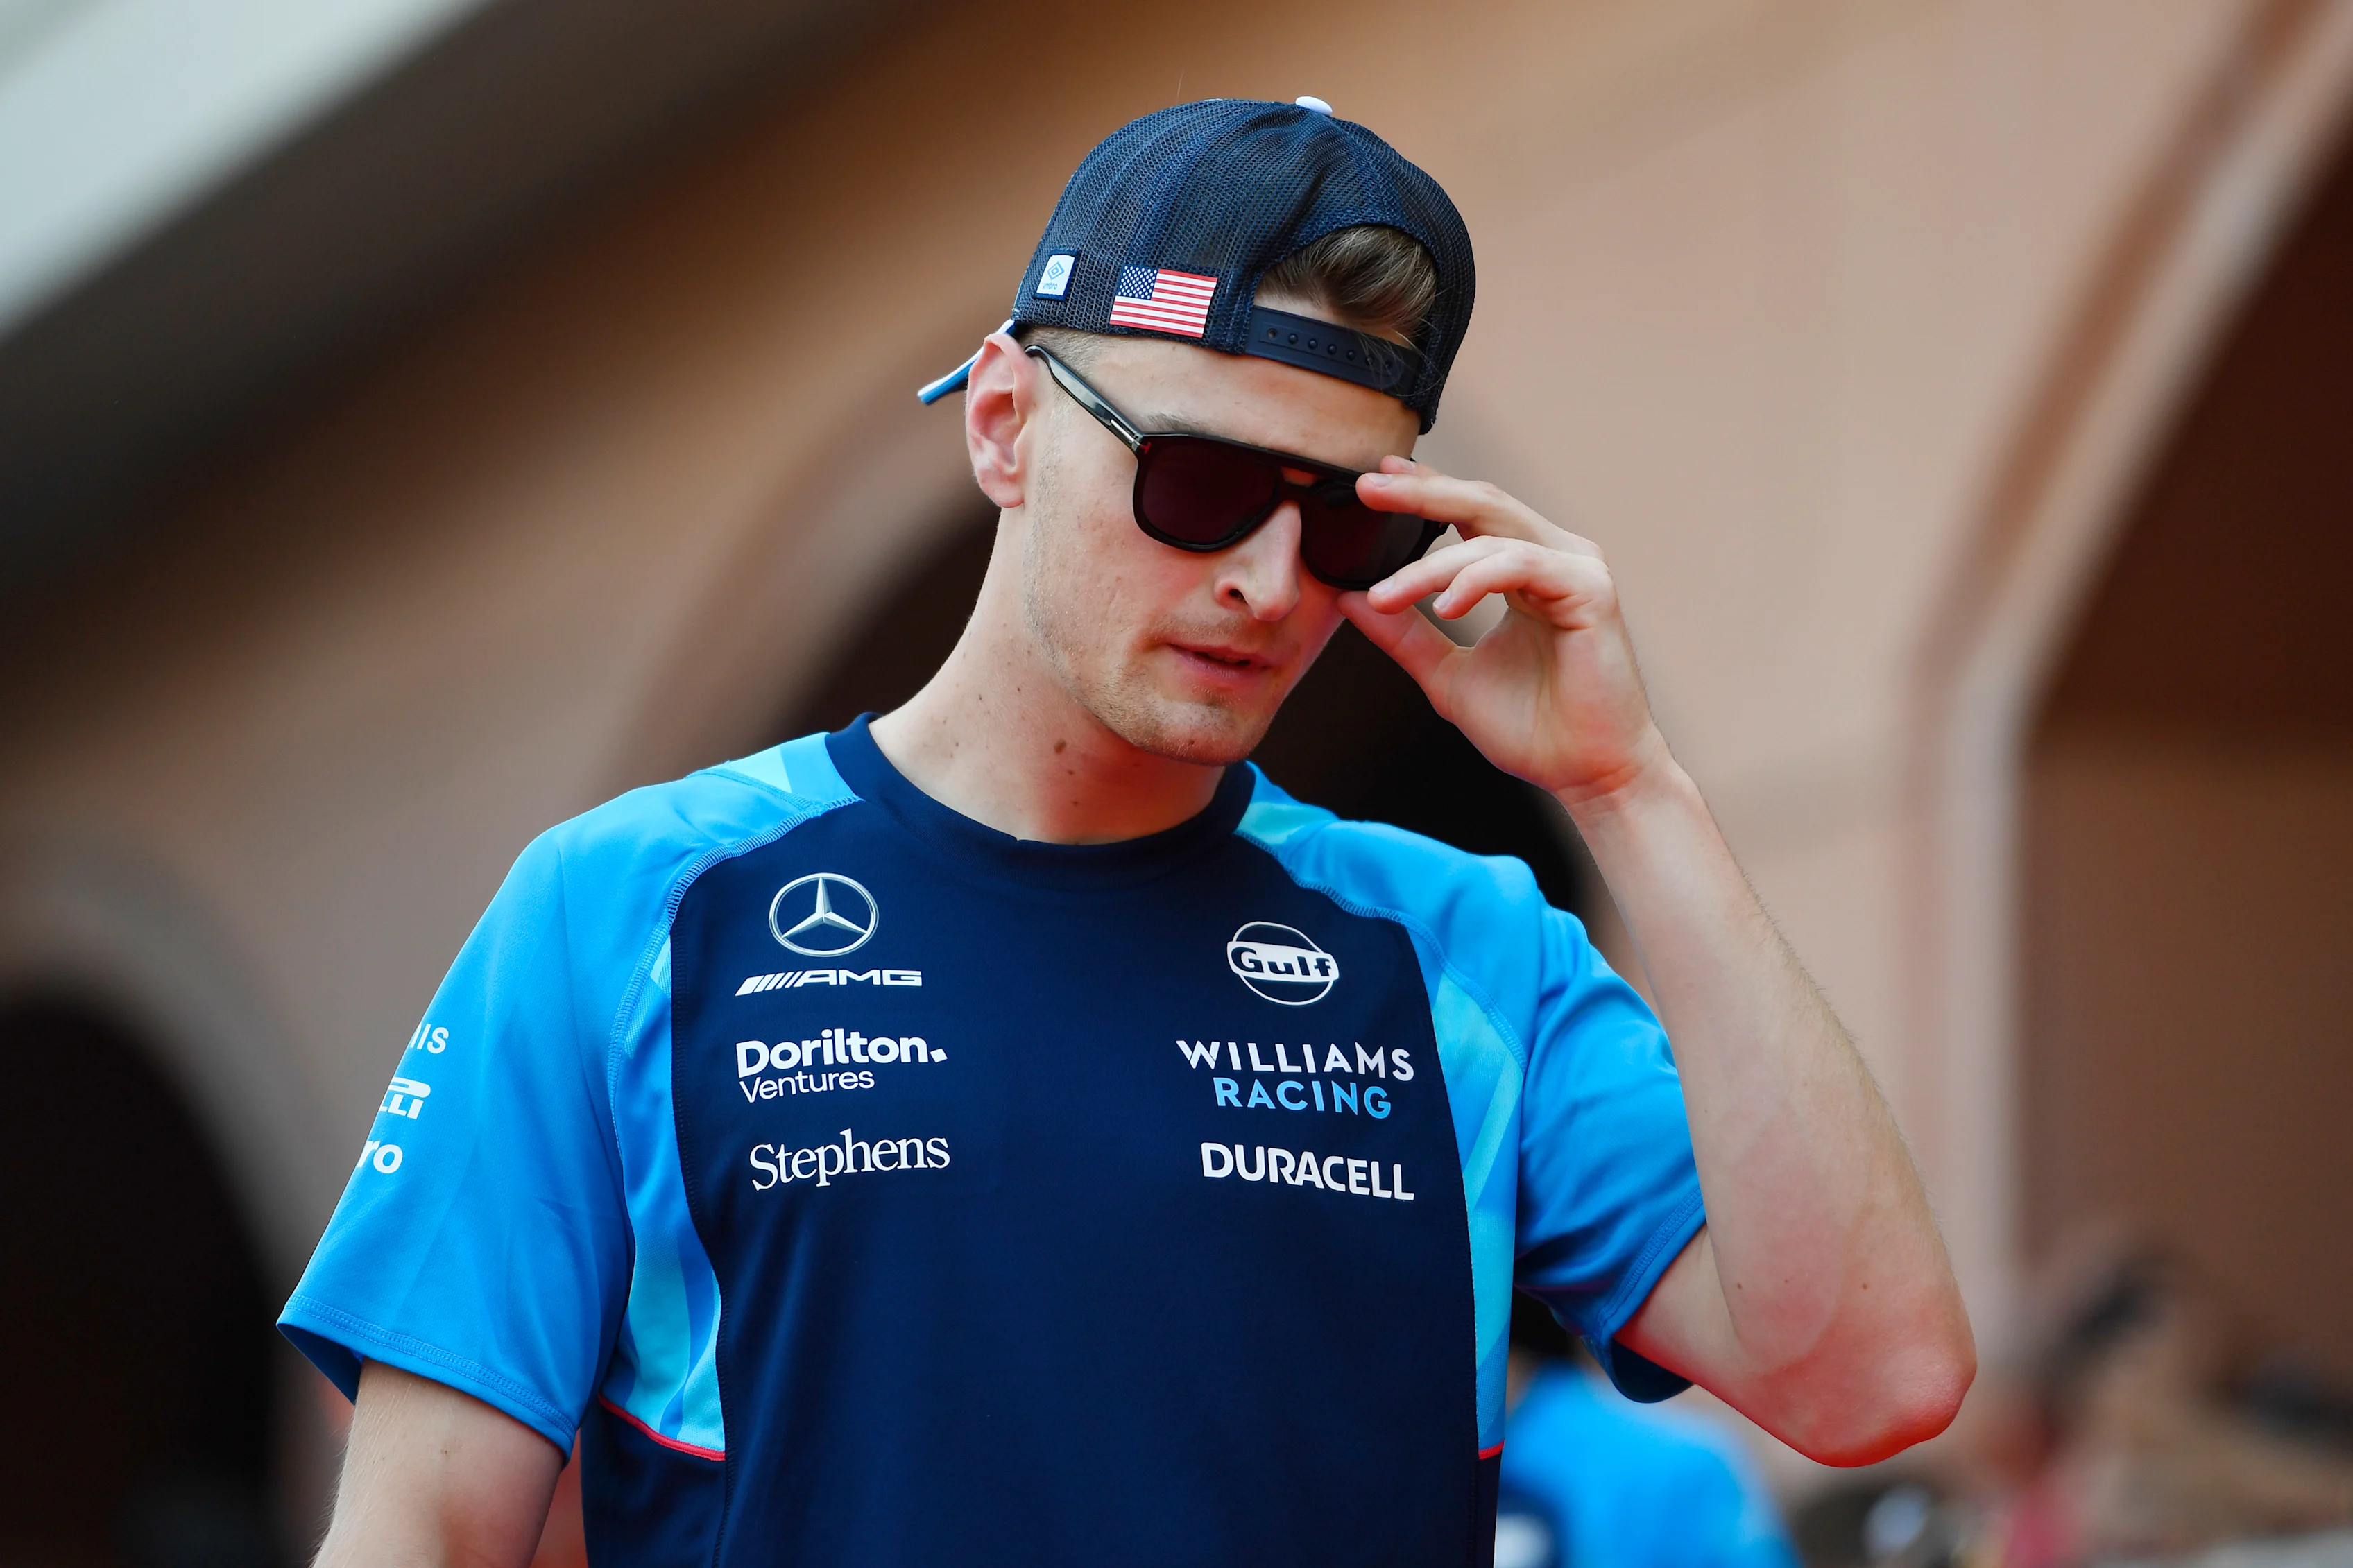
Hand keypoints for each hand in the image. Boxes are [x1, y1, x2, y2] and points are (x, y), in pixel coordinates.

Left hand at [1341, 457, 1667, 806]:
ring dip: (1431, 563)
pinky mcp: (1589, 590)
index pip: (1469, 514)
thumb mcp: (1448, 676)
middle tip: (1369, 487)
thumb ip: (1405, 635)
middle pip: (1481, 503)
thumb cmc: (1533, 730)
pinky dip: (1475, 580)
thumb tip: (1350, 599)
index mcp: (1524, 570)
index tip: (1373, 481)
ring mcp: (1575, 569)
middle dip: (1420, 493)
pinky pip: (1520, 563)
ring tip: (1387, 595)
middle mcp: (1553, 558)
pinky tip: (1445, 606)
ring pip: (1492, 534)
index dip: (1424, 490)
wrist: (1586, 775)